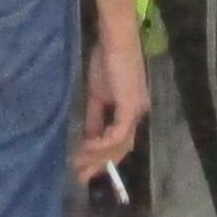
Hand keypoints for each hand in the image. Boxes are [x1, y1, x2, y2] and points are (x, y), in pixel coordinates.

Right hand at [73, 30, 149, 182]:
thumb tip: (88, 140)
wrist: (115, 40)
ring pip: (119, 145)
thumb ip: (95, 118)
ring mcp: (136, 112)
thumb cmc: (106, 60)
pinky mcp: (131, 107)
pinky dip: (101, 144)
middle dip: (99, 164)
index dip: (102, 158)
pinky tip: (86, 148)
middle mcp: (137, 115)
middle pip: (120, 149)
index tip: (83, 169)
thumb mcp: (97, 95)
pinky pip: (117, 134)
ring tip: (78, 165)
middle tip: (79, 177)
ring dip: (98, 157)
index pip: (119, 142)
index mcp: (131, 112)